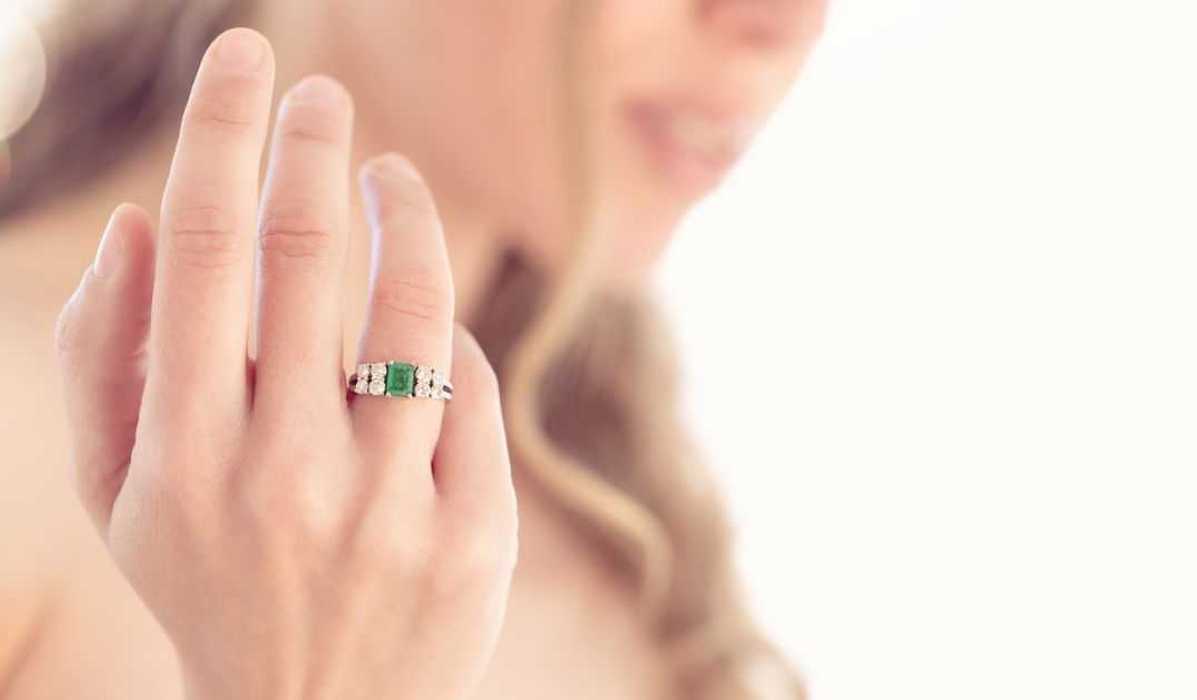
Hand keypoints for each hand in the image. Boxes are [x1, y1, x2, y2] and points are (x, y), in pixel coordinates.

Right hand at [53, 28, 516, 699]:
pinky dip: (443, 342)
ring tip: (394, 180)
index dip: (222, 132)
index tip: (245, 58)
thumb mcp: (118, 490)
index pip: (204, 249)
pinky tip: (422, 335)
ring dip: (407, 216)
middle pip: (309, 253)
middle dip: (314, 147)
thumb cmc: (207, 579)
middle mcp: (286, 470)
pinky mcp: (475, 533)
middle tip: (320, 97)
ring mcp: (390, 505)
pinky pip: (469, 389)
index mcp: (185, 451)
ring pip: (414, 306)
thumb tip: (144, 218)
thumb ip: (101, 353)